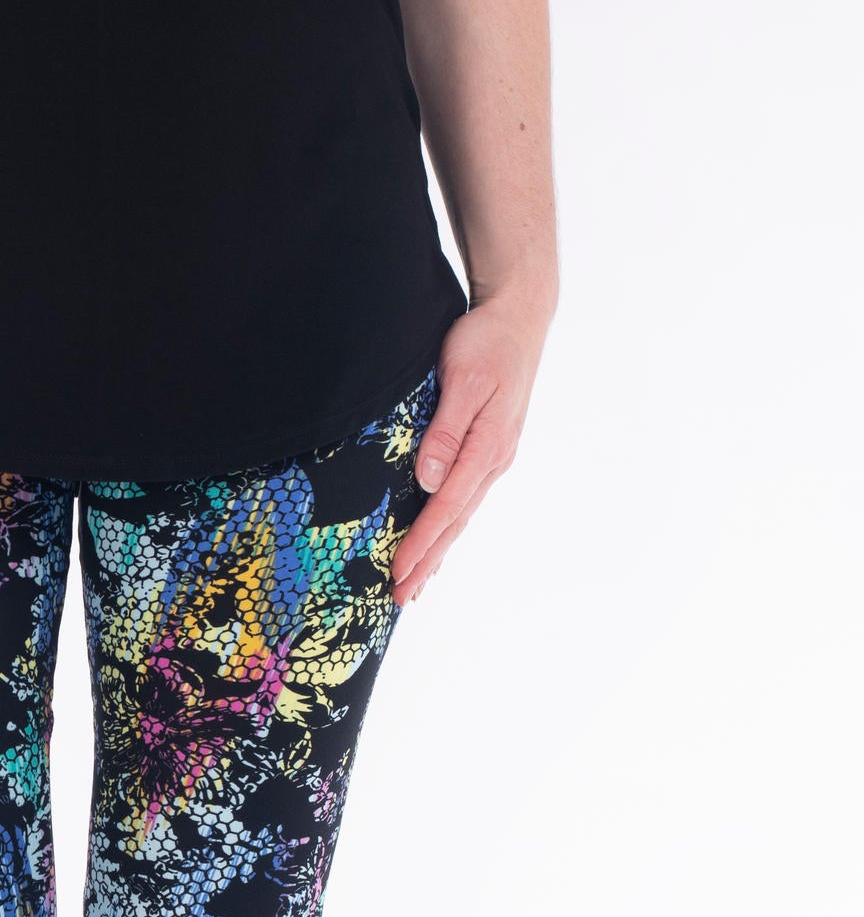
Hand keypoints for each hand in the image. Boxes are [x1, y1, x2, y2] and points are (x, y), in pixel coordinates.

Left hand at [391, 284, 552, 608]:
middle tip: (399, 599)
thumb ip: (444, 431)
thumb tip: (429, 480)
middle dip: (427, 563)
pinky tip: (437, 540)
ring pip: (460, 516)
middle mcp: (492, 461)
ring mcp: (492, 458)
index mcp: (486, 449)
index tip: (398, 571)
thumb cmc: (487, 343)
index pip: (446, 508)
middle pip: (454, 523)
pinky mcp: (486, 450)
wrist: (519, 318)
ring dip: (437, 551)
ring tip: (415, 584)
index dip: (420, 543)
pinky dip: (447, 526)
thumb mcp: (462, 380)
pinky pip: (463, 499)